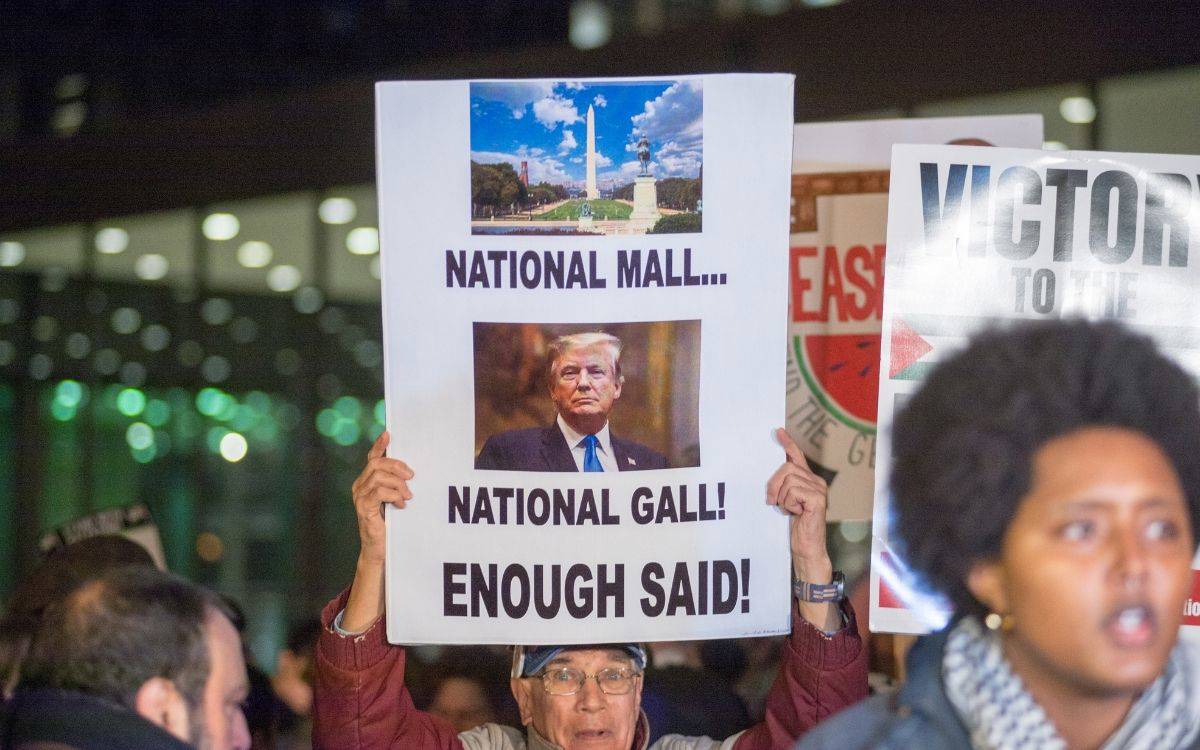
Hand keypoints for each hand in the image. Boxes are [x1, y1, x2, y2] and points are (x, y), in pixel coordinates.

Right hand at [351, 430, 413, 565]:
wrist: (380, 548)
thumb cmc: (389, 523)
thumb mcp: (394, 499)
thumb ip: (396, 484)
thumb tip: (411, 471)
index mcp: (366, 481)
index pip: (372, 458)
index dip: (379, 445)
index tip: (389, 434)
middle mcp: (359, 486)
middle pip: (377, 464)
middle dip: (397, 466)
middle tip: (412, 476)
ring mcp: (359, 497)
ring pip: (379, 476)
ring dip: (398, 484)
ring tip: (407, 496)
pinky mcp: (363, 508)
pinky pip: (379, 492)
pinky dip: (394, 495)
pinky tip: (401, 504)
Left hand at [767, 428, 838, 631]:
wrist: (807, 547)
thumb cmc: (796, 526)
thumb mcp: (786, 501)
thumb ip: (783, 486)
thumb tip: (773, 473)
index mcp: (808, 480)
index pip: (797, 457)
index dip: (787, 443)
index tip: (777, 431)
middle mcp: (816, 481)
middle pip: (786, 467)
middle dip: (774, 484)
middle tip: (772, 501)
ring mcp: (819, 489)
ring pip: (787, 480)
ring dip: (781, 497)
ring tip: (789, 510)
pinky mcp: (818, 499)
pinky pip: (792, 492)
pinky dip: (788, 503)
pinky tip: (796, 513)